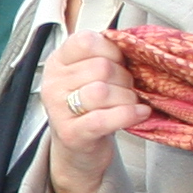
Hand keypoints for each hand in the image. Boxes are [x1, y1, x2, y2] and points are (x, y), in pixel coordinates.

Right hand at [38, 29, 146, 192]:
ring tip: (130, 103)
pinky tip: (140, 114)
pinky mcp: (71, 134)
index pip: (85, 41)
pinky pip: (104, 118)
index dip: (111, 50)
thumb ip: (104, 57)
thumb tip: (136, 44)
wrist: (79, 151)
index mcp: (57, 62)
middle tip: (127, 89)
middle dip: (125, 78)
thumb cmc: (91, 108)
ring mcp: (58, 110)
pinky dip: (128, 115)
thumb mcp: (89, 76)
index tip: (119, 63)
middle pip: (100, 68)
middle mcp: (52, 84)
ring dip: (127, 98)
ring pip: (103, 91)